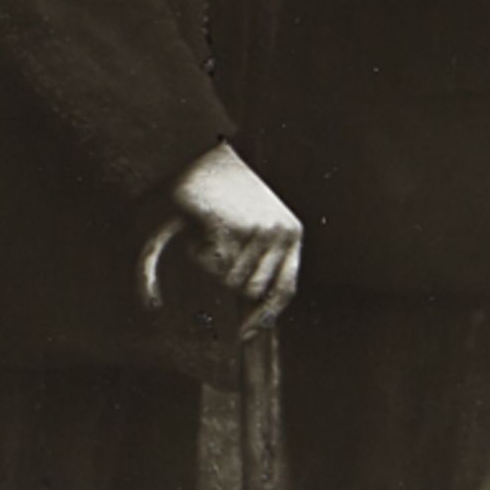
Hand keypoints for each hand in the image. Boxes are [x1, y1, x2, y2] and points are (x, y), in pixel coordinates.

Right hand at [137, 142, 301, 332]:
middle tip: (214, 249)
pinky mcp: (231, 226)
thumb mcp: (253, 222)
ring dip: (209, 263)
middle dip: (225, 278)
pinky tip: (199, 226)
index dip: (264, 317)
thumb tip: (252, 307)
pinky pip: (212, 263)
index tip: (244, 336)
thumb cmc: (223, 192)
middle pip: (249, 290)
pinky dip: (197, 252)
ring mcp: (257, 229)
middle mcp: (281, 232)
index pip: (285, 289)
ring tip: (208, 231)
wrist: (200, 153)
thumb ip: (260, 259)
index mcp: (291, 233)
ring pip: (228, 278)